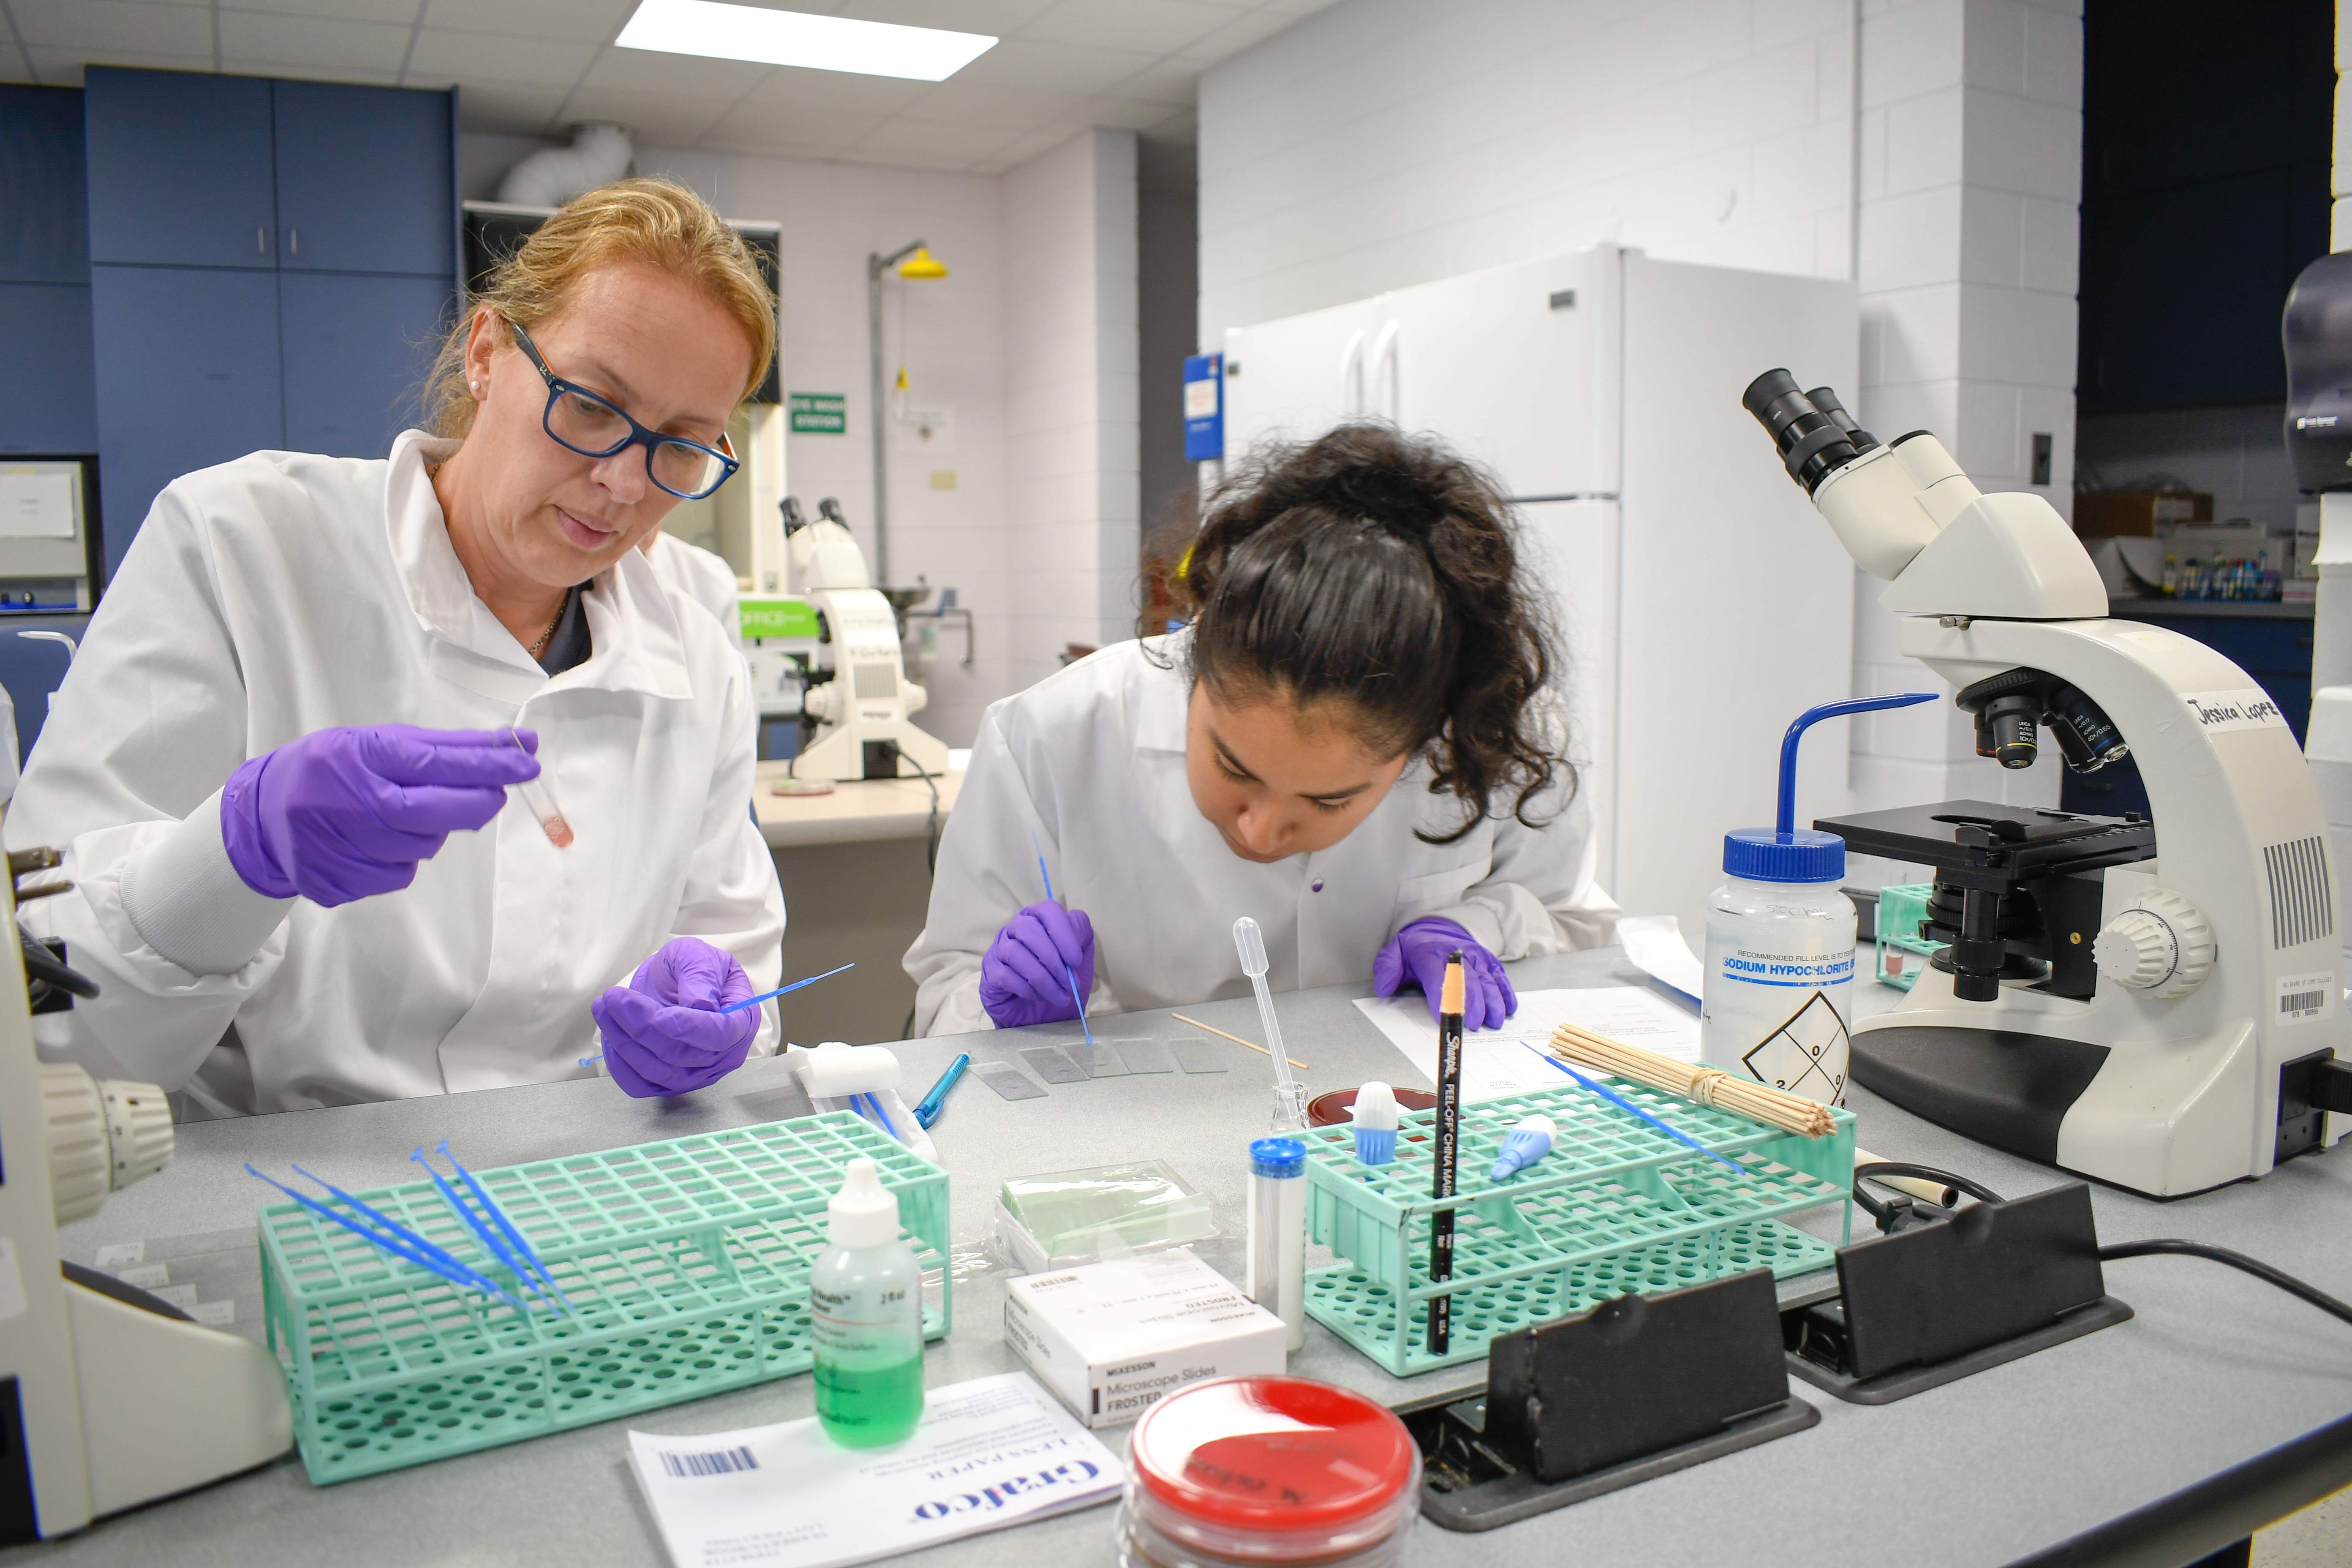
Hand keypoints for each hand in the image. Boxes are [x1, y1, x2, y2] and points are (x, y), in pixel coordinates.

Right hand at [221, 725, 542, 905]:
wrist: (260, 814)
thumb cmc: (332, 769)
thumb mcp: (378, 743)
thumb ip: (445, 747)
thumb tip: (513, 744)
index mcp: (357, 757)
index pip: (433, 763)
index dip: (486, 765)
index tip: (527, 762)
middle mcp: (345, 802)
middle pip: (431, 813)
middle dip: (475, 804)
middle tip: (494, 795)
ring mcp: (336, 847)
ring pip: (419, 849)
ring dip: (430, 833)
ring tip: (404, 813)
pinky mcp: (333, 882)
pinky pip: (395, 875)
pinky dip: (401, 859)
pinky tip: (378, 841)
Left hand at [591, 937, 758, 1096]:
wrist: (675, 984)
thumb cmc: (692, 967)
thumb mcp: (699, 956)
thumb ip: (702, 975)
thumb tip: (701, 1005)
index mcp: (740, 1021)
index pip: (720, 1034)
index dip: (689, 1028)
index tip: (657, 1015)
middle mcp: (723, 1056)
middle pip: (683, 1055)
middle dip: (643, 1026)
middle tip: (614, 997)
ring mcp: (697, 1075)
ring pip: (659, 1072)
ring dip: (625, 1042)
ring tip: (603, 1007)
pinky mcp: (670, 1084)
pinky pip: (642, 1086)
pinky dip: (620, 1065)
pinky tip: (609, 1035)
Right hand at [978, 902, 1093, 1027]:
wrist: (1045, 1014)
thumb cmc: (1061, 981)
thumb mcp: (1080, 957)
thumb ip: (1080, 935)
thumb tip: (1075, 930)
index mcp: (1039, 919)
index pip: (1047, 910)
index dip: (1062, 932)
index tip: (1075, 960)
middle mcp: (1015, 929)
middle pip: (1027, 929)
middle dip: (1052, 959)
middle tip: (1069, 983)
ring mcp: (998, 950)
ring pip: (1014, 952)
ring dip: (1042, 978)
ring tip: (1058, 995)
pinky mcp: (990, 973)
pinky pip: (1004, 975)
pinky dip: (1026, 988)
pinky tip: (1038, 997)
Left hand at [1372, 917, 1515, 1029]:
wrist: (1437, 929)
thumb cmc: (1416, 949)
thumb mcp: (1394, 953)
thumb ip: (1386, 969)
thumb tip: (1384, 987)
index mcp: (1429, 954)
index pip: (1437, 977)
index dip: (1441, 998)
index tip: (1444, 1017)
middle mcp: (1456, 954)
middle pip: (1468, 980)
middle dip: (1472, 1002)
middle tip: (1475, 1023)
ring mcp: (1476, 957)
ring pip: (1487, 979)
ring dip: (1493, 1001)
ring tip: (1494, 1020)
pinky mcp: (1489, 961)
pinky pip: (1500, 976)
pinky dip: (1506, 992)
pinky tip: (1508, 1008)